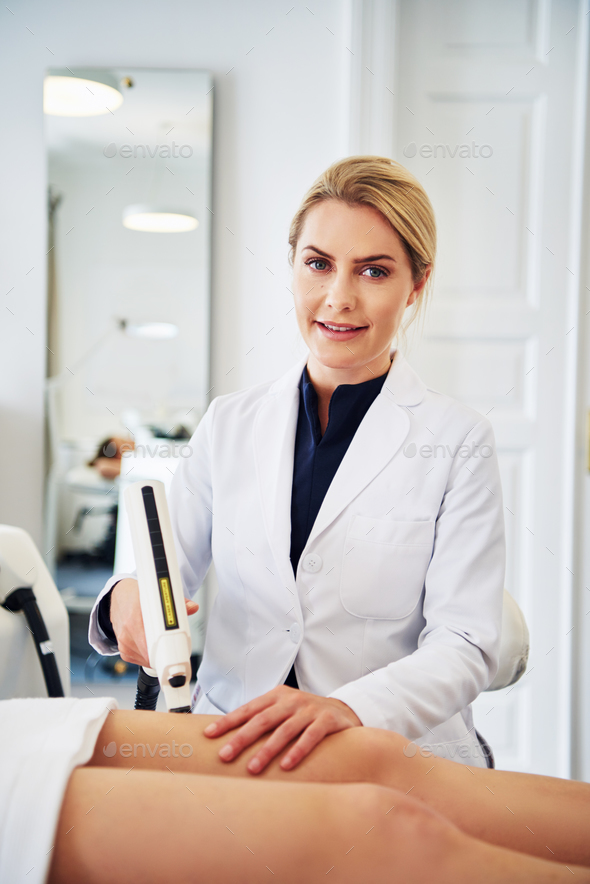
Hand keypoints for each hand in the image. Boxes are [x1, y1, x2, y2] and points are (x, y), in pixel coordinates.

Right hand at [110, 578, 197, 667]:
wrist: (118, 596)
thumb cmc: (136, 595)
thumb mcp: (155, 594)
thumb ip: (177, 602)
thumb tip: (193, 607)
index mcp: (135, 617)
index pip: (150, 640)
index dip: (164, 647)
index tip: (174, 650)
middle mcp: (127, 631)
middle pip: (149, 652)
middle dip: (164, 653)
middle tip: (175, 647)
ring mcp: (123, 641)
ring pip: (144, 658)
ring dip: (156, 655)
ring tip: (164, 644)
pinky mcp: (122, 649)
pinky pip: (138, 659)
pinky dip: (147, 656)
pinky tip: (152, 647)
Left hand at [203, 685, 361, 773]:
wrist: (344, 711)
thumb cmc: (306, 715)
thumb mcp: (283, 711)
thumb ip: (262, 720)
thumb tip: (229, 739)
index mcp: (276, 697)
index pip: (248, 709)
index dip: (228, 721)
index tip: (209, 734)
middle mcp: (291, 701)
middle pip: (262, 719)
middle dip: (241, 738)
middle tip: (225, 755)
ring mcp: (310, 709)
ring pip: (285, 729)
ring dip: (267, 750)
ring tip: (253, 768)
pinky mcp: (328, 720)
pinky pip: (311, 736)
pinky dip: (298, 750)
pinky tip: (287, 765)